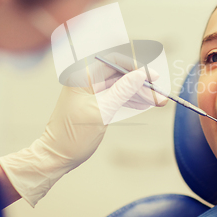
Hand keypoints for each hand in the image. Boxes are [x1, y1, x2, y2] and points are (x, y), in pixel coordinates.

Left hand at [0, 53, 164, 206]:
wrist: (58, 156)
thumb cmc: (73, 135)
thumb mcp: (101, 112)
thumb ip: (122, 91)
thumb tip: (140, 75)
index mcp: (82, 77)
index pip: (113, 61)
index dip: (135, 67)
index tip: (152, 76)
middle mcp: (87, 80)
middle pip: (121, 74)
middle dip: (141, 84)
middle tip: (159, 95)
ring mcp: (92, 91)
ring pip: (122, 85)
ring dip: (140, 93)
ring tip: (159, 102)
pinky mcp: (97, 101)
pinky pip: (118, 95)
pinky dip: (132, 100)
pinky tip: (146, 104)